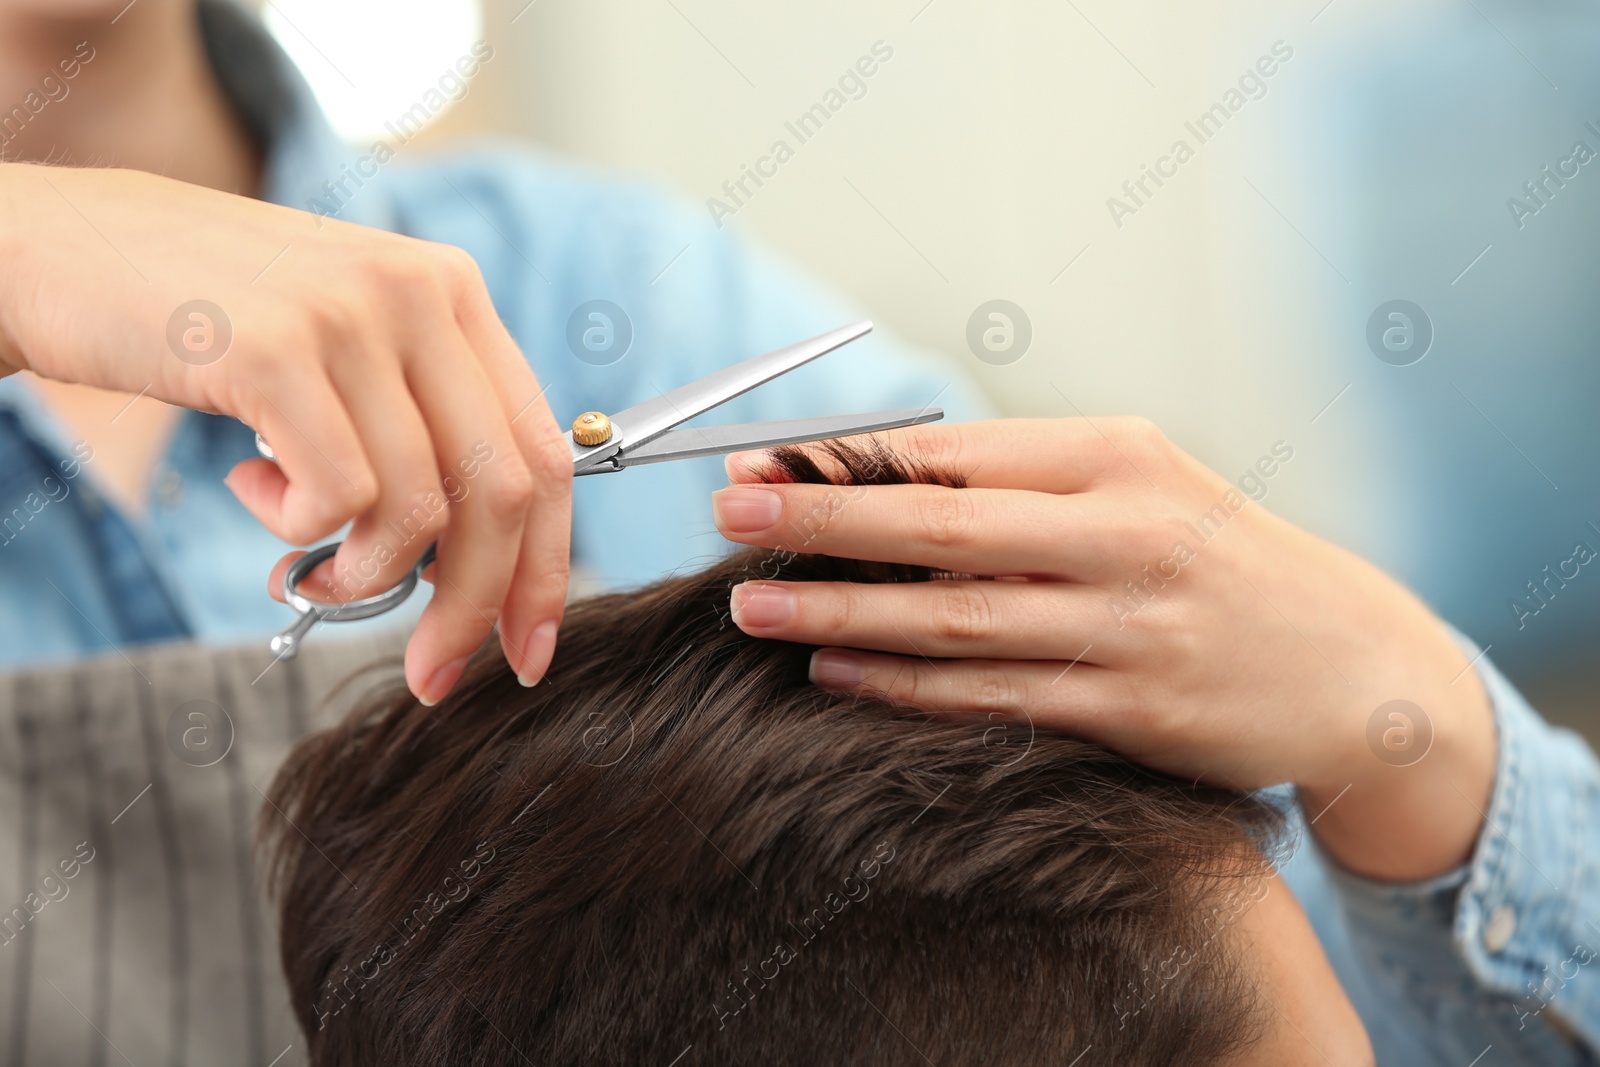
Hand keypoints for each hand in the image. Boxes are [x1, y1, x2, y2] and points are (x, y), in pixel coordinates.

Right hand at [0, 164, 570, 702]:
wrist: (49, 248)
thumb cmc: (204, 319)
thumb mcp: (344, 347)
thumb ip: (419, 420)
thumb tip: (480, 559)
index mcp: (454, 291)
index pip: (546, 452)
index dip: (546, 567)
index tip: (524, 650)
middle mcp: (421, 292)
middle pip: (503, 495)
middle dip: (474, 608)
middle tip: (432, 673)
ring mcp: (351, 315)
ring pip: (420, 512)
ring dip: (362, 575)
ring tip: (305, 557)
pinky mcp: (276, 349)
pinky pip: (339, 500)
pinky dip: (300, 534)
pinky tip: (251, 489)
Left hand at [712, 418, 1496, 880]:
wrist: (1354, 667)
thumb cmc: (1219, 559)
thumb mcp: (1141, 486)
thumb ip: (1024, 479)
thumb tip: (879, 476)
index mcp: (1119, 456)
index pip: (957, 451)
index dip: (849, 459)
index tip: (763, 461)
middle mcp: (1125, 533)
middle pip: (944, 527)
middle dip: (823, 520)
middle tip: (727, 515)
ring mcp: (1131, 626)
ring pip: (957, 619)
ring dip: (843, 611)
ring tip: (750, 606)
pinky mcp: (1134, 711)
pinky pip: (996, 696)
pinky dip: (908, 686)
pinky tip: (836, 673)